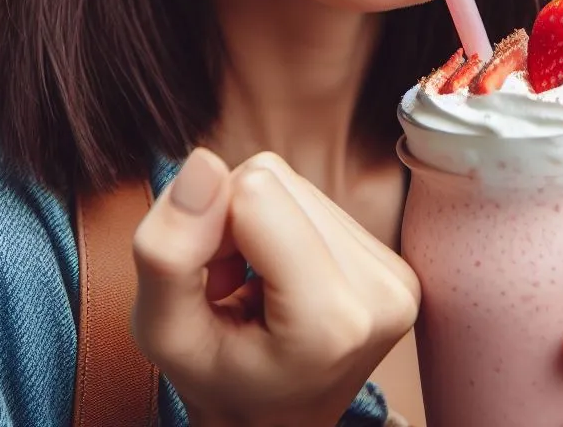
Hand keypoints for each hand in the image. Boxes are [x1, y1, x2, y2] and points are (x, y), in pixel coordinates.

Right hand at [131, 149, 419, 426]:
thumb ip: (167, 252)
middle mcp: (383, 293)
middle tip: (230, 288)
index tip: (213, 285)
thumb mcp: (165, 336)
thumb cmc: (218, 385)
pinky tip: (279, 279)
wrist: (275, 425)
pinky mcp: (396, 262)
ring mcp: (397, 277)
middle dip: (235, 224)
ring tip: (253, 289)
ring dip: (257, 226)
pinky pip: (318, 197)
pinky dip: (284, 228)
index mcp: (332, 322)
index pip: (254, 190)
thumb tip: (202, 161)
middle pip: (277, 181)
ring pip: (296, 183)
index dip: (210, 226)